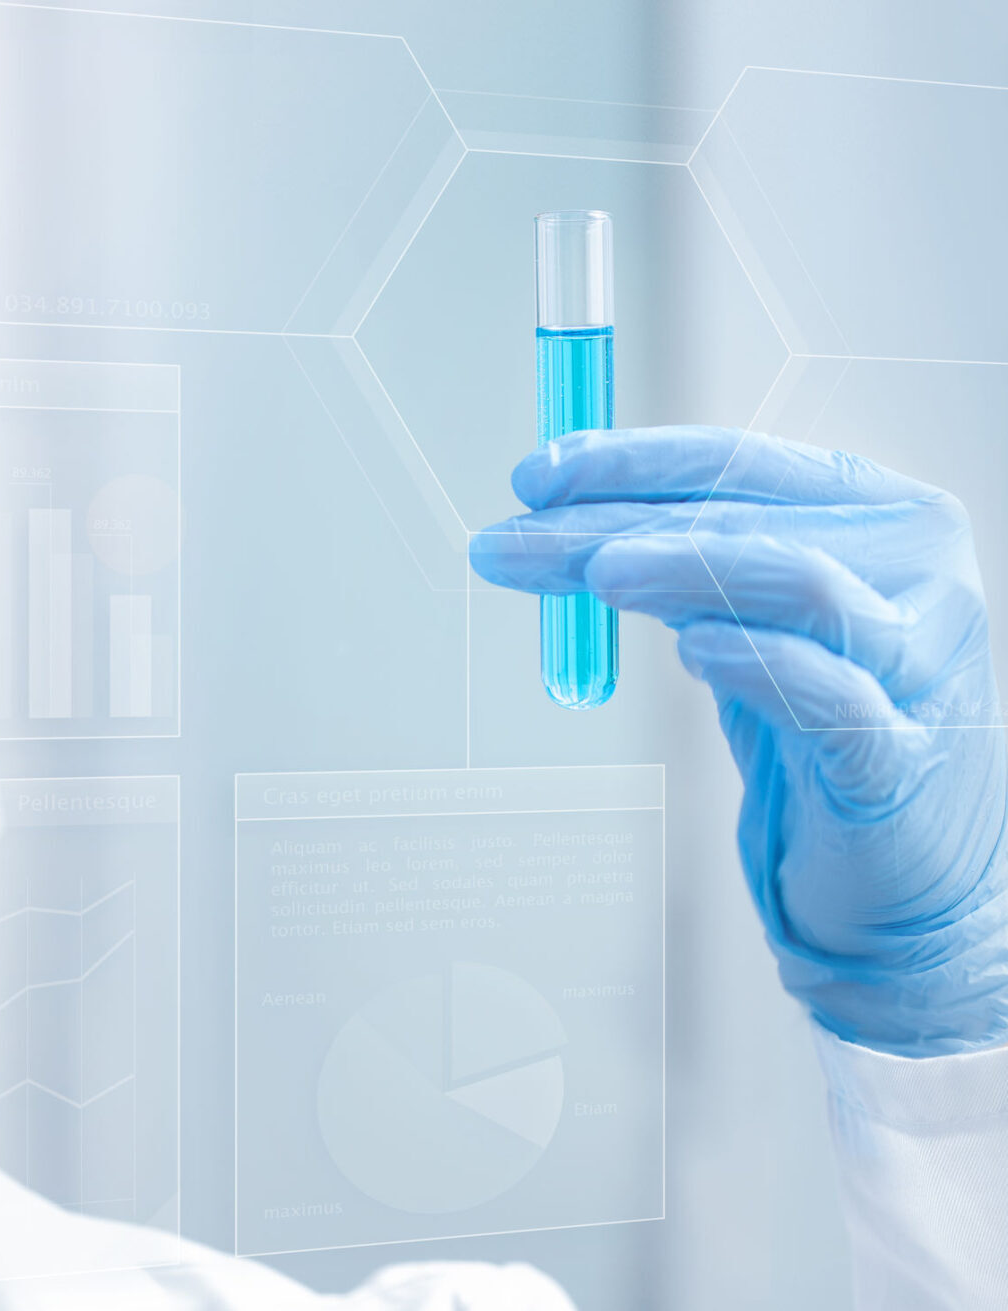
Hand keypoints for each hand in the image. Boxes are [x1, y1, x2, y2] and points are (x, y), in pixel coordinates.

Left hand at [469, 426, 1007, 1056]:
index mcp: (877, 515)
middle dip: (611, 523)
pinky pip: (833, 696)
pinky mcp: (901, 755)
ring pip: (801, 581)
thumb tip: (556, 523)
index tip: (535, 477)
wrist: (901, 870)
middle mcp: (914, 567)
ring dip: (682, 569)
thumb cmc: (816, 735)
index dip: (629, 460)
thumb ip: (681, 568)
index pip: (738, 462)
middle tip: (512, 542)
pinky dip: (757, 664)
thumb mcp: (746, 625)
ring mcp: (922, 659)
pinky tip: (692, 650)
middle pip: (744, 518)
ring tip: (595, 574)